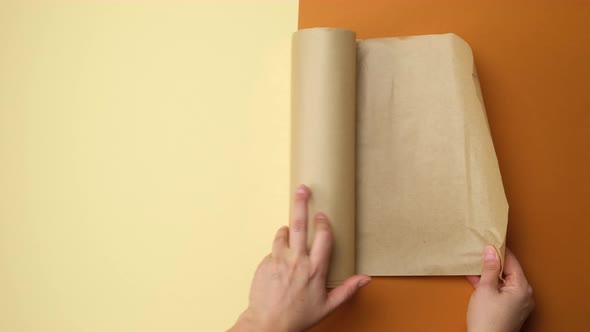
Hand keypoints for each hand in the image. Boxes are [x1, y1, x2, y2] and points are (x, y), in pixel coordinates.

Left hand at [229, 185, 370, 331]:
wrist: (268, 324)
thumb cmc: (298, 316)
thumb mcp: (327, 306)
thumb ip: (347, 290)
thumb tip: (366, 279)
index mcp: (315, 269)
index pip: (323, 237)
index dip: (324, 223)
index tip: (322, 214)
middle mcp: (297, 261)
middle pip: (300, 224)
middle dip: (301, 204)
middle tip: (302, 189)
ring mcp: (279, 260)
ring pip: (283, 233)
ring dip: (287, 229)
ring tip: (289, 230)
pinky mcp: (265, 263)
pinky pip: (272, 250)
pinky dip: (277, 250)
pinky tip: (279, 261)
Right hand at [466, 246, 534, 331]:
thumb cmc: (488, 321)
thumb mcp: (486, 289)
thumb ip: (489, 268)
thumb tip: (491, 251)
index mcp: (522, 287)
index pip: (512, 261)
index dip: (500, 250)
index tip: (490, 240)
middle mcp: (524, 295)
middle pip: (509, 271)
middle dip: (494, 262)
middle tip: (481, 251)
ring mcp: (517, 304)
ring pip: (504, 281)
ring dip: (490, 274)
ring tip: (476, 265)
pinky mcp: (509, 310)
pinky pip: (501, 291)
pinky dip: (490, 285)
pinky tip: (476, 280)